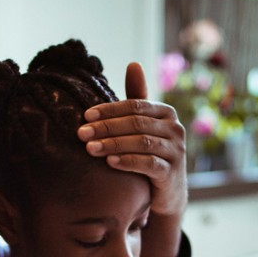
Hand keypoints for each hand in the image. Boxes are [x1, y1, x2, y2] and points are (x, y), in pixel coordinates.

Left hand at [77, 62, 186, 216]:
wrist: (167, 193)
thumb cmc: (151, 154)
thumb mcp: (144, 127)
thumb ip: (137, 98)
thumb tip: (133, 63)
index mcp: (166, 113)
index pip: (135, 106)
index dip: (109, 110)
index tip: (85, 116)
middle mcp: (175, 129)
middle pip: (136, 123)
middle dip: (106, 127)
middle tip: (81, 133)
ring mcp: (176, 151)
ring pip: (141, 142)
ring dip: (113, 144)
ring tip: (90, 148)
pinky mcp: (172, 173)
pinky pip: (148, 163)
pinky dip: (127, 161)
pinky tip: (109, 163)